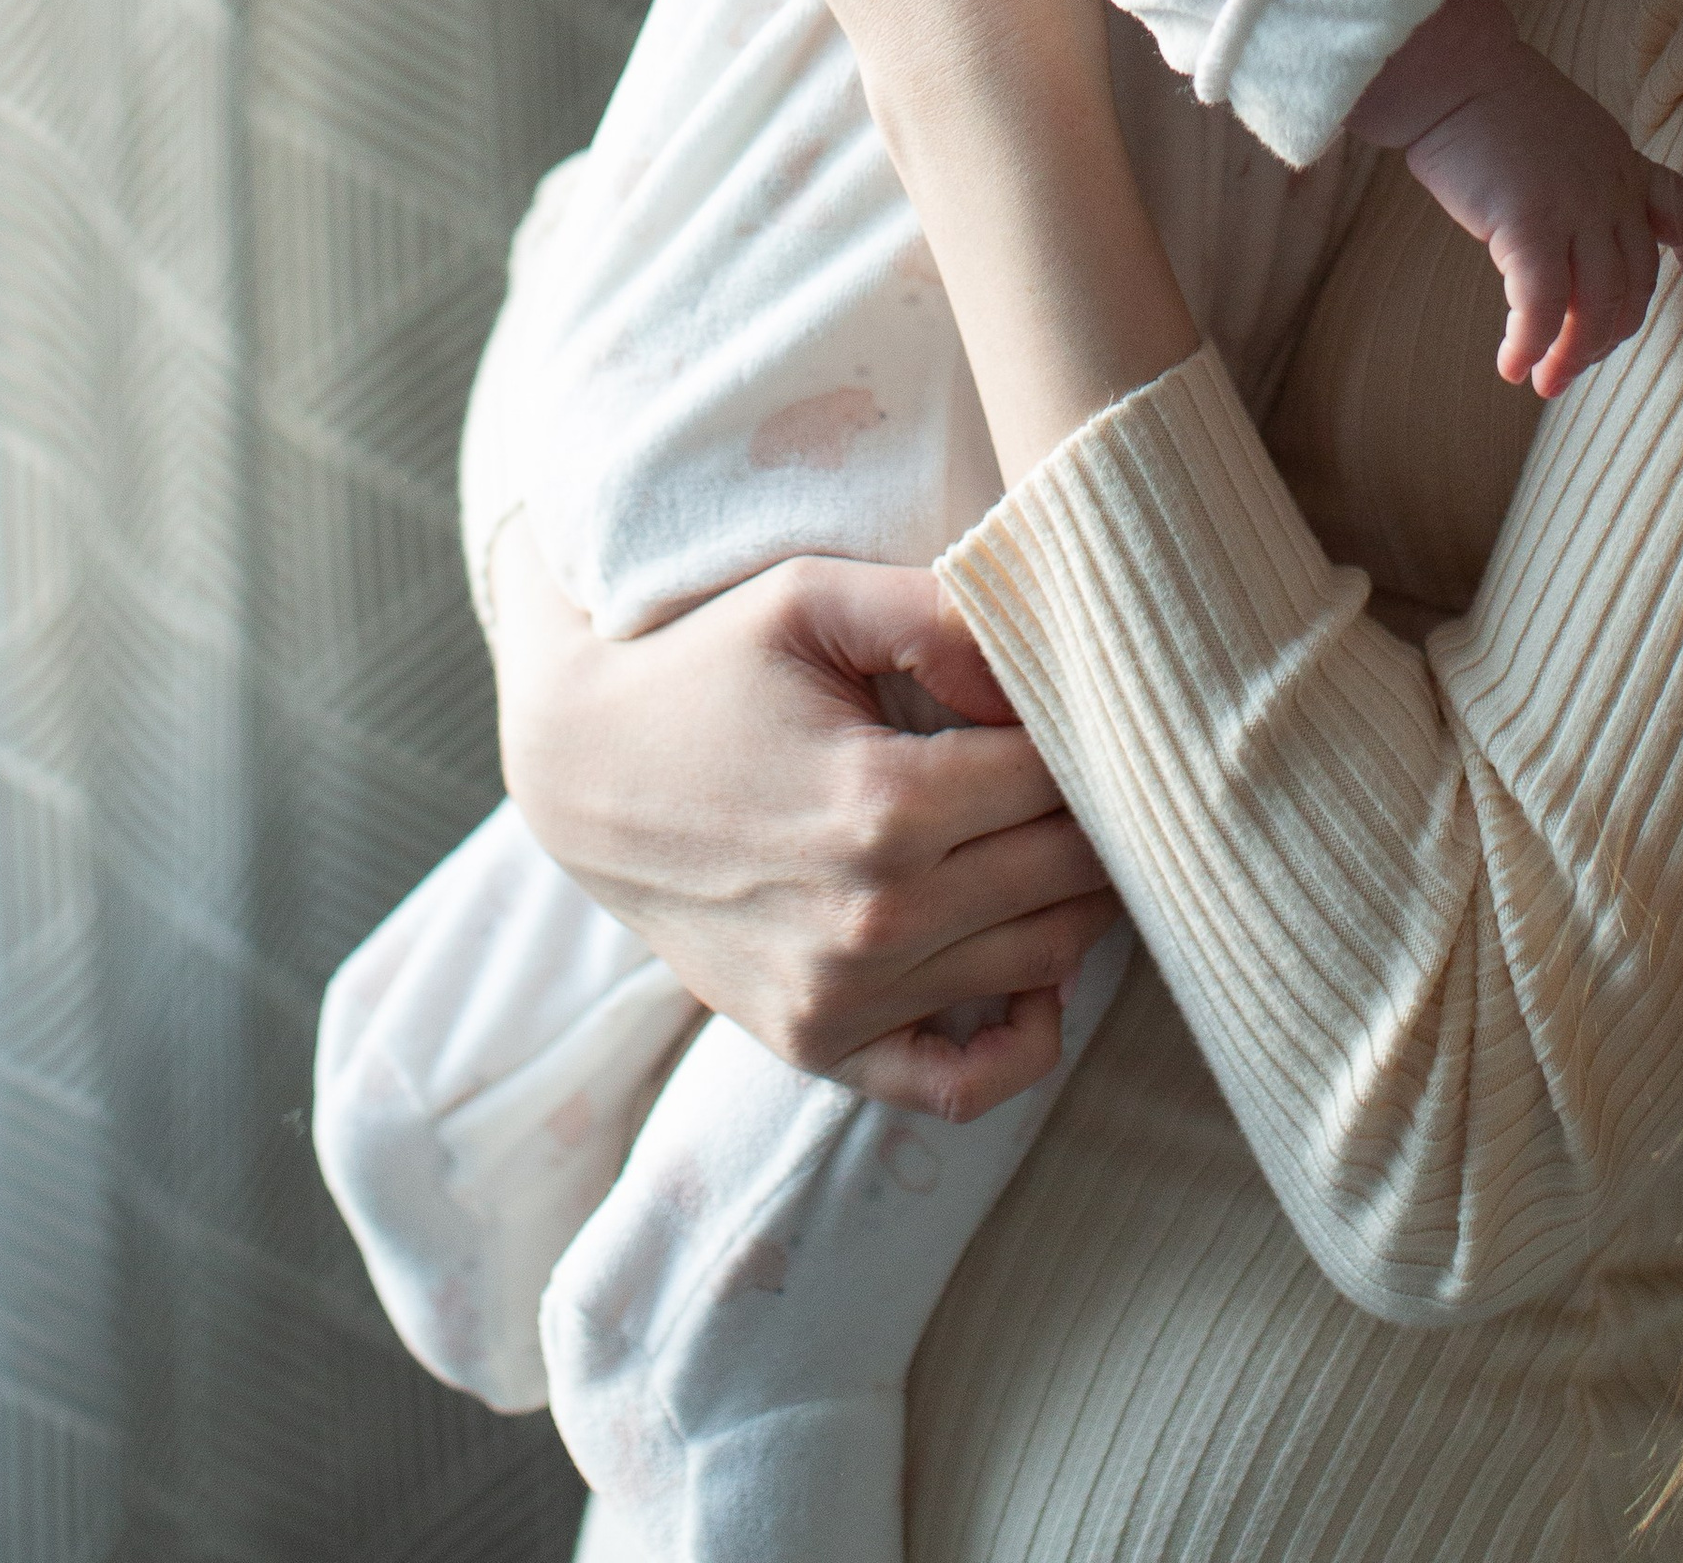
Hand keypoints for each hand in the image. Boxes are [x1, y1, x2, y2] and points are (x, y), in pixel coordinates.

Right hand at [491, 519, 1121, 1121]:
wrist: (583, 770)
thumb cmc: (705, 666)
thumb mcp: (811, 596)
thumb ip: (940, 615)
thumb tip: (1040, 677)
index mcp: (885, 806)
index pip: (1059, 776)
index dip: (1084, 729)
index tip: (1075, 699)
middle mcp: (875, 920)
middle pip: (1071, 870)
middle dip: (1099, 810)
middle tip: (1090, 764)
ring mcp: (848, 999)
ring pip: (1046, 960)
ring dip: (1081, 899)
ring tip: (1063, 832)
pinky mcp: (821, 1046)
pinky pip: (966, 1086)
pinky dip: (1027, 1039)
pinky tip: (1032, 966)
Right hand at [1353, 0, 1682, 398]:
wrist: (1454, 70)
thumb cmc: (1487, 103)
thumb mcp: (1560, 140)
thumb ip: (1578, 189)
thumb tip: (1564, 251)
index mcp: (1624, 165)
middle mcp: (1613, 189)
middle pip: (1635, 286)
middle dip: (1609, 337)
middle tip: (1573, 368)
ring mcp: (1577, 206)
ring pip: (1597, 305)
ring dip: (1573, 355)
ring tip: (1544, 381)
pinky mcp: (1531, 223)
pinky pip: (1542, 305)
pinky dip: (1531, 344)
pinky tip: (1512, 366)